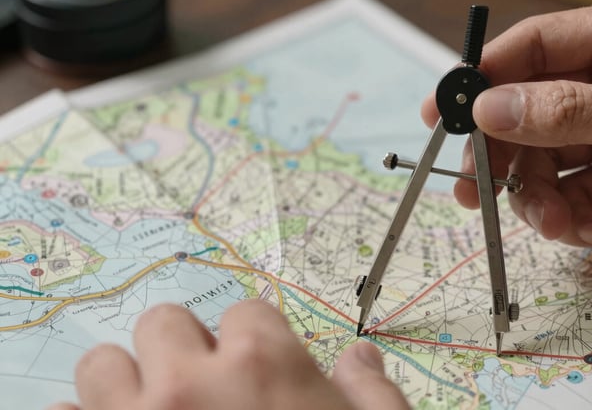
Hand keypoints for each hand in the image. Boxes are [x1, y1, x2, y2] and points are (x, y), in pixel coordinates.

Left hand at [46, 300, 408, 409]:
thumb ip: (371, 395)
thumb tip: (359, 358)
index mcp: (264, 364)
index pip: (245, 313)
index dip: (255, 344)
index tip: (259, 375)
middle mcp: (190, 380)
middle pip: (164, 323)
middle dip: (184, 351)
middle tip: (203, 394)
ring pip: (103, 365)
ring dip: (126, 385)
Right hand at [422, 0, 591, 271]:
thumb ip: (569, 112)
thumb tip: (491, 107)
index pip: (535, 46)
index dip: (484, 77)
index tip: (443, 111)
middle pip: (527, 111)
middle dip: (504, 155)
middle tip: (475, 190)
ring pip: (542, 161)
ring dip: (540, 200)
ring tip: (564, 225)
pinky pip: (570, 195)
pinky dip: (572, 219)